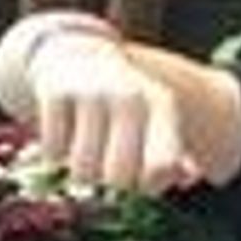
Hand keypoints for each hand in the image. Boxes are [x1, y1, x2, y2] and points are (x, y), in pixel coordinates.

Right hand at [27, 36, 203, 195]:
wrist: (77, 56)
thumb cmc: (122, 103)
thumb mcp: (154, 120)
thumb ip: (174, 157)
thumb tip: (187, 177)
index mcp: (161, 104)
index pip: (159, 168)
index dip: (145, 185)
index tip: (137, 176)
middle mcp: (130, 96)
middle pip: (119, 176)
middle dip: (109, 181)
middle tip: (106, 166)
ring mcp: (92, 93)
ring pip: (83, 170)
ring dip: (80, 170)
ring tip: (85, 150)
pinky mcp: (57, 93)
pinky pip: (53, 152)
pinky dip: (54, 152)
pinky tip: (64, 132)